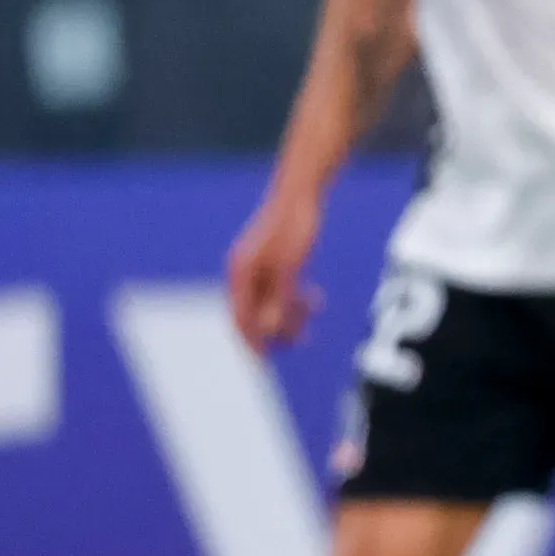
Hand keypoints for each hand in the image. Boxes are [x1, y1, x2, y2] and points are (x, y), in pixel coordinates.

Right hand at [224, 182, 324, 350]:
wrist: (301, 194)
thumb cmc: (295, 226)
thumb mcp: (290, 266)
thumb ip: (279, 298)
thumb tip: (269, 330)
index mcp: (240, 273)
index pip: (239, 317)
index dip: (251, 341)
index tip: (264, 361)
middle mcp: (244, 273)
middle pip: (254, 313)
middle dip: (276, 328)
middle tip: (302, 339)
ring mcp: (257, 268)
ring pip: (269, 303)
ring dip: (289, 313)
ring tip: (313, 309)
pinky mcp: (272, 262)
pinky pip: (279, 291)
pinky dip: (294, 299)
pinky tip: (315, 299)